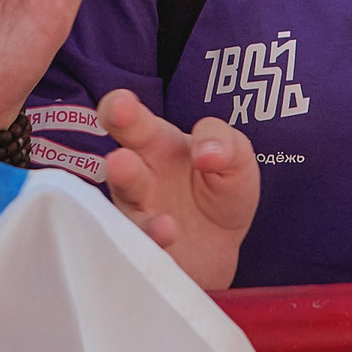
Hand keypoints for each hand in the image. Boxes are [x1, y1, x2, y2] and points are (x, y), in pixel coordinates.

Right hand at [98, 87, 256, 289]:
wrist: (223, 246)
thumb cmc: (221, 190)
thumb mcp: (236, 156)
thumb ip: (223, 141)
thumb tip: (205, 153)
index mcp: (155, 141)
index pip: (129, 118)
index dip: (119, 108)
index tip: (122, 104)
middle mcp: (138, 173)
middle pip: (119, 149)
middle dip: (114, 138)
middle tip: (116, 116)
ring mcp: (137, 210)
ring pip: (125, 194)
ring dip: (125, 180)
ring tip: (124, 166)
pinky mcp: (145, 244)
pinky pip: (142, 238)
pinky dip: (152, 232)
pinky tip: (167, 228)